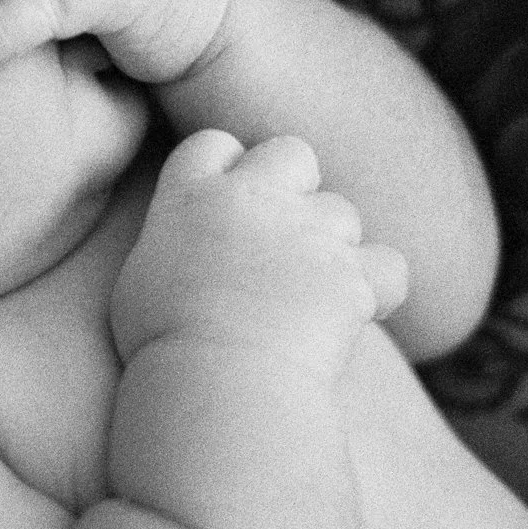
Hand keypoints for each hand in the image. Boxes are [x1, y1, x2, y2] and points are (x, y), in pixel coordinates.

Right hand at [109, 131, 408, 368]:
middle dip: (293, 185)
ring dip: (332, 244)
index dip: (227, 169)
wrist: (214, 383)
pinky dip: (378, 287)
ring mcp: (309, 232)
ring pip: (342, 211)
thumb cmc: (161, 347)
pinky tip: (358, 311)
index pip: (213, 144)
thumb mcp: (139, 279)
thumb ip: (172, 242)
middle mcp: (253, 199)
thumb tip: (190, 244)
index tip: (227, 207)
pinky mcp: (353, 275)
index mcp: (189, 196)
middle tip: (280, 238)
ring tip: (308, 297)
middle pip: (290, 152)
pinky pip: (388, 266)